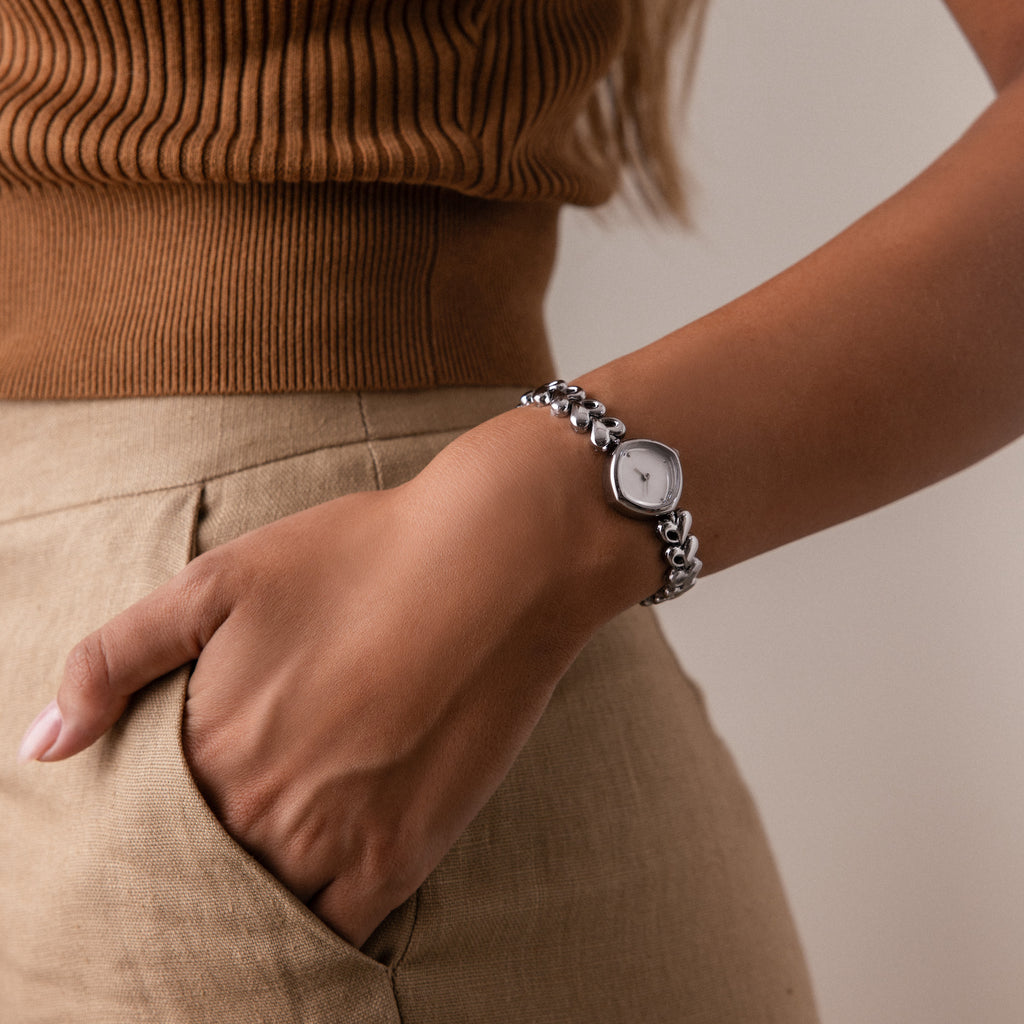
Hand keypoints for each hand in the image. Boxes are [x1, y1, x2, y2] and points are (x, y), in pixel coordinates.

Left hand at [16, 409, 652, 946]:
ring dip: (249, 914)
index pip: (142, 836)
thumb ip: (114, 659)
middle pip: (198, 884)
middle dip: (191, 883)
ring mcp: (333, 844)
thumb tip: (41, 746)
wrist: (490, 562)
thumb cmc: (357, 558)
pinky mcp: (401, 857)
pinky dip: (315, 934)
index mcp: (205, 746)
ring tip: (256, 884)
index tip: (159, 836)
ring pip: (262, 918)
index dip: (145, 841)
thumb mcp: (217, 581)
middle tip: (216, 861)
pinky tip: (313, 906)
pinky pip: (337, 934)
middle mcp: (258, 810)